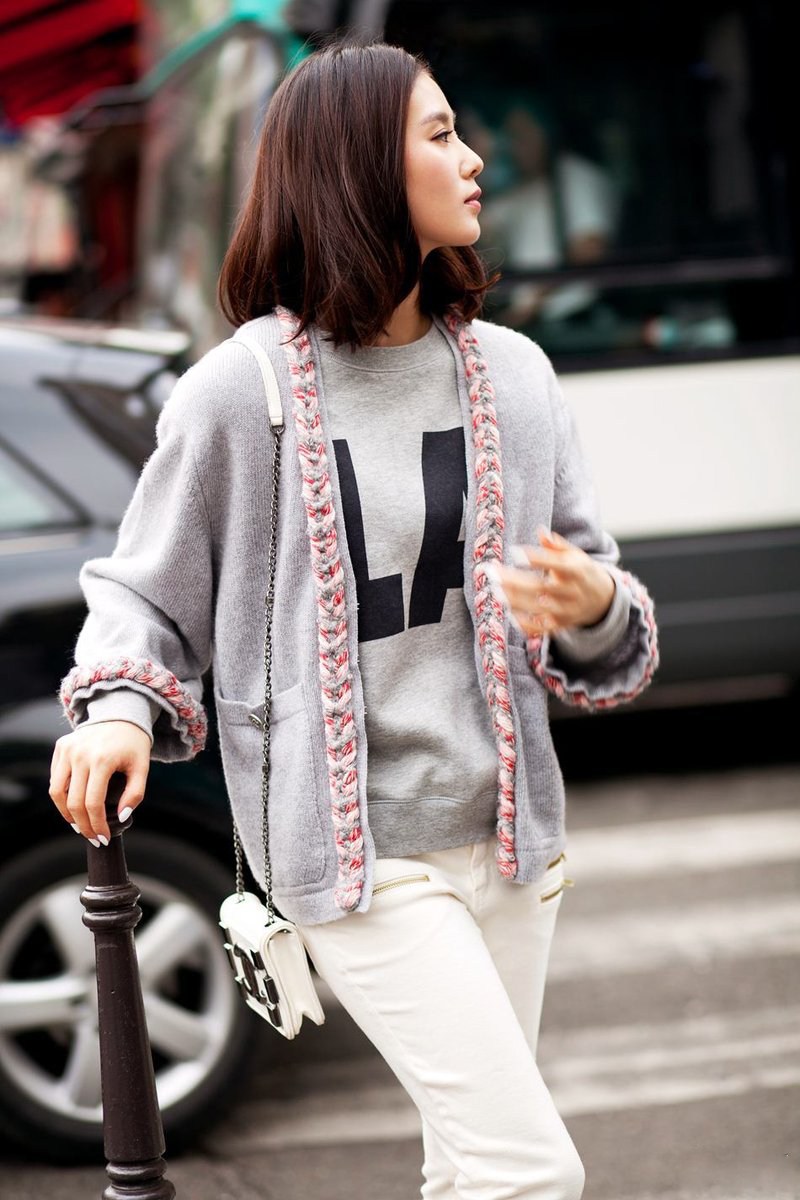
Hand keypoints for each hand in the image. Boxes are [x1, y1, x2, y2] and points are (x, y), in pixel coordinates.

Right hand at [49, 721, 151, 845]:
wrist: (121, 713)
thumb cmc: (133, 744)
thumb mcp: (142, 768)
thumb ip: (135, 794)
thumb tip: (121, 817)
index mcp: (102, 759)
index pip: (93, 803)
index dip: (96, 825)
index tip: (103, 838)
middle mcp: (80, 754)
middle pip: (74, 802)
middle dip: (82, 825)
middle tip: (92, 837)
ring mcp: (67, 749)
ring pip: (57, 792)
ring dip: (66, 814)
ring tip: (79, 826)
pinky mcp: (61, 747)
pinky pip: (55, 779)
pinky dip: (62, 796)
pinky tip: (73, 806)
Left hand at [489, 527, 614, 637]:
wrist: (602, 600)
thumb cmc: (581, 571)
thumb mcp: (575, 555)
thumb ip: (557, 545)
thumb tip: (541, 531)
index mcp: (577, 571)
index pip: (556, 564)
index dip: (536, 558)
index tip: (515, 551)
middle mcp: (572, 593)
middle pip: (541, 588)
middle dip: (515, 581)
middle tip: (493, 572)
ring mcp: (566, 612)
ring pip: (538, 609)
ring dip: (515, 601)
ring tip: (496, 590)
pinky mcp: (560, 626)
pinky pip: (540, 629)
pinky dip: (524, 623)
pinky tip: (509, 612)